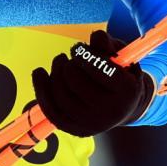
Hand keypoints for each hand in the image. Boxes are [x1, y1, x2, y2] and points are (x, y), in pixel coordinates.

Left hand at [30, 30, 154, 137]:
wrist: (125, 107)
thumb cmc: (119, 74)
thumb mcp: (120, 56)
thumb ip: (107, 44)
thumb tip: (96, 36)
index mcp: (127, 91)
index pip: (100, 68)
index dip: (84, 54)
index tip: (78, 49)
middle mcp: (111, 112)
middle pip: (75, 81)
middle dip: (68, 64)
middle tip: (69, 57)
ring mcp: (93, 124)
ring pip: (61, 95)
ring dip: (55, 72)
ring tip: (59, 62)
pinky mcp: (77, 130)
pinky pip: (52, 111)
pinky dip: (41, 90)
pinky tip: (39, 73)